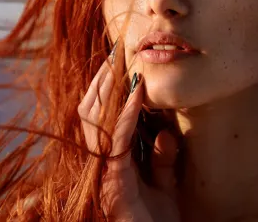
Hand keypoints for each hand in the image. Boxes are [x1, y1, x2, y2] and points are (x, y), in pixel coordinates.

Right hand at [78, 40, 180, 221]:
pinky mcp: (113, 183)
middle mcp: (101, 163)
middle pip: (91, 113)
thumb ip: (163, 158)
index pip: (101, 117)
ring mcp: (103, 173)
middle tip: (115, 52)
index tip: (117, 61)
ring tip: (122, 63)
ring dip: (110, 90)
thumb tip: (164, 133)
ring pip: (95, 122)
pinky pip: (117, 141)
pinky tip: (138, 93)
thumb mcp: (166, 183)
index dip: (106, 89)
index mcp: (111, 160)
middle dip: (102, 81)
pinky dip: (127, 114)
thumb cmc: (159, 221)